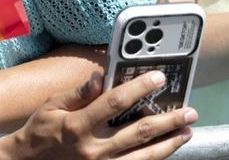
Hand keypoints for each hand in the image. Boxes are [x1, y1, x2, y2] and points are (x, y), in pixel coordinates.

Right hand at [0, 71, 196, 159]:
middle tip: (188, 111)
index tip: (158, 78)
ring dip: (169, 143)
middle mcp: (92, 148)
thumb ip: (78, 93)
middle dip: (167, 120)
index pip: (114, 103)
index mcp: (77, 125)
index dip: (138, 88)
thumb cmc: (40, 131)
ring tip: (186, 132)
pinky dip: (154, 159)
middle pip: (138, 132)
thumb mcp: (51, 106)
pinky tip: (166, 150)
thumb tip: (100, 77)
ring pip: (144, 156)